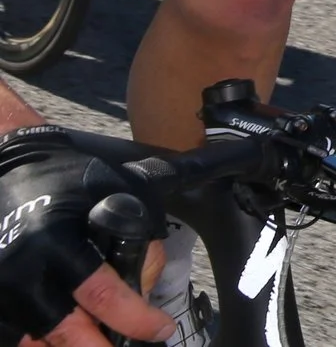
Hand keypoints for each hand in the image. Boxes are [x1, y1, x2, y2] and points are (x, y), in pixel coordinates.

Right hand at [0, 132, 170, 346]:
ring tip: (98, 344)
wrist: (7, 166)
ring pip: (34, 342)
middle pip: (63, 333)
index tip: (161, 331)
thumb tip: (143, 291)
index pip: (102, 295)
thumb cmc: (67, 178)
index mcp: (54, 240)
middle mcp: (20, 270)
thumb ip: (140, 239)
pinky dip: (38, 343)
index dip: (136, 320)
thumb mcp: (119, 192)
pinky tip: (62, 342)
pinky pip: (13, 335)